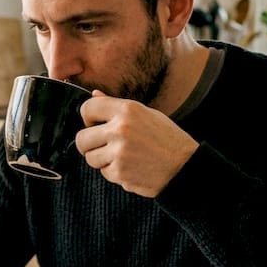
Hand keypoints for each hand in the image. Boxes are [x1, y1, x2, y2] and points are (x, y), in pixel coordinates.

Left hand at [75, 92, 198, 196]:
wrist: (185, 167)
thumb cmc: (167, 139)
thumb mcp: (146, 114)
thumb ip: (117, 106)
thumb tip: (94, 94)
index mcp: (127, 110)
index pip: (87, 108)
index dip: (88, 118)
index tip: (95, 125)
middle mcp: (121, 129)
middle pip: (82, 138)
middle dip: (90, 144)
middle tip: (104, 146)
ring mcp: (119, 152)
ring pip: (90, 158)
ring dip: (102, 160)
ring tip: (123, 157)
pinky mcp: (120, 172)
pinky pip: (104, 173)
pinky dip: (114, 172)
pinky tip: (131, 167)